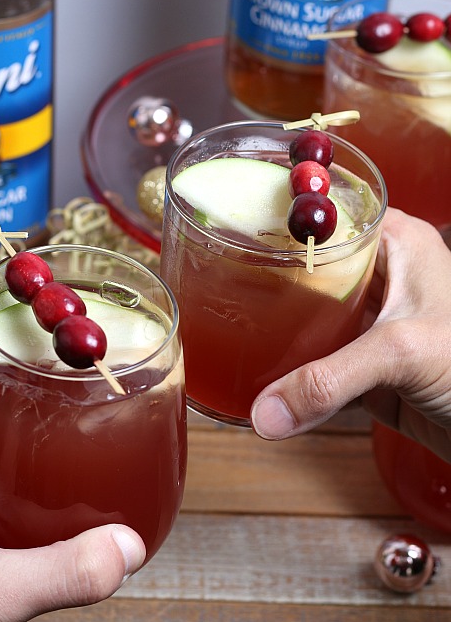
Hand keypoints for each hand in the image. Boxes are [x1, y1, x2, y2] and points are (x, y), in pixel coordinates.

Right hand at [251, 208, 450, 461]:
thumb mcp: (402, 353)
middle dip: (268, 275)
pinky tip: (260, 376)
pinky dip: (292, 374)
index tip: (231, 217)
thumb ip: (328, 380)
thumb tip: (265, 411)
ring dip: (277, 329)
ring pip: (310, 317)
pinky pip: (318, 365)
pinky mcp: (369, 369)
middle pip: (310, 266)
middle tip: (218, 274)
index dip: (282, 211)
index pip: (328, 211)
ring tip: (226, 322)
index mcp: (396, 242)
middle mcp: (382, 276)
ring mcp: (372, 324)